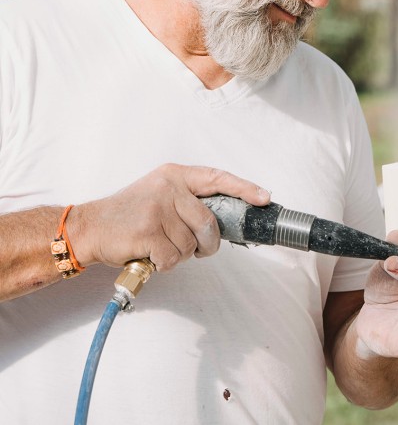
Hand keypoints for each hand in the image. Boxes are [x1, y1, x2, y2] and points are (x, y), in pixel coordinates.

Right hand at [67, 164, 269, 271]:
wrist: (91, 226)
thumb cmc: (130, 214)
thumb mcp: (160, 192)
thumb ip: (189, 200)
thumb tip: (224, 220)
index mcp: (175, 174)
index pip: (217, 178)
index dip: (244, 189)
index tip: (264, 198)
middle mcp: (168, 187)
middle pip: (209, 222)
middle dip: (207, 244)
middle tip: (196, 249)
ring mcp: (158, 208)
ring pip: (191, 244)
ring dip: (180, 255)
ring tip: (160, 245)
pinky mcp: (148, 231)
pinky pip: (174, 258)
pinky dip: (165, 264)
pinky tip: (150, 253)